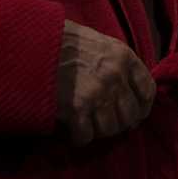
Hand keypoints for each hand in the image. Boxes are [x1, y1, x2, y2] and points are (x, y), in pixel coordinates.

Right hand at [56, 20, 154, 144]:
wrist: (29, 43)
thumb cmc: (61, 40)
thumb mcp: (98, 42)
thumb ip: (116, 62)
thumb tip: (129, 88)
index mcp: (123, 56)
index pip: (148, 91)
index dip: (142, 107)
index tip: (135, 115)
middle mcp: (114, 76)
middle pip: (130, 115)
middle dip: (120, 123)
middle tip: (107, 123)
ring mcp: (96, 94)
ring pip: (110, 129)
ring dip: (98, 131)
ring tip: (86, 124)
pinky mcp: (75, 110)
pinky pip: (85, 136)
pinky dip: (78, 137)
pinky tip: (71, 129)